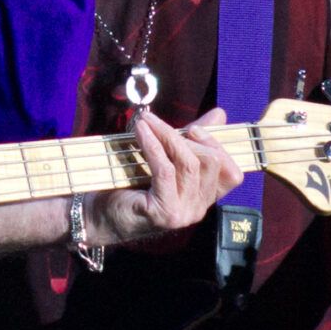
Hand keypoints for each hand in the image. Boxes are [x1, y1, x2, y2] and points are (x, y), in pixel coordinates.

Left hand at [86, 107, 241, 245]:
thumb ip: (191, 140)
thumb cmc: (129, 187)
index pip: (232, 174)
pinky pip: (166, 170)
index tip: (194, 128)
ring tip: (145, 121)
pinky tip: (141, 132)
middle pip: (212, 163)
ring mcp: (184, 213)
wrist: (98, 215)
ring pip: (190, 163)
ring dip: (166, 135)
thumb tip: (219, 114)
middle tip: (158, 121)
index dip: (219, 146)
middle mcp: (199, 209)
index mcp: (204, 199)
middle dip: (188, 135)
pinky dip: (153, 146)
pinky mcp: (165, 212)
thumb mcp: (166, 159)